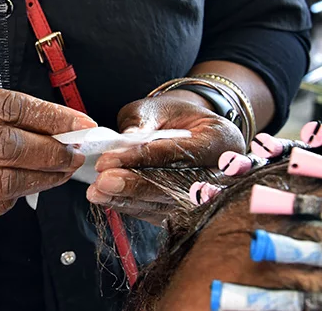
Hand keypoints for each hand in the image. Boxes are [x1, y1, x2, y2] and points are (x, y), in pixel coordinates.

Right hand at [0, 76, 94, 231]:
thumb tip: (54, 122)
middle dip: (51, 151)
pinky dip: (18, 195)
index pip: (4, 107)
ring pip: (4, 184)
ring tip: (61, 169)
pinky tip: (28, 184)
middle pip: (6, 148)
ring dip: (43, 177)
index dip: (48, 116)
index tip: (77, 122)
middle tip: (74, 150)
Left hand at [87, 92, 244, 225]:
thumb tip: (122, 143)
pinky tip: (108, 199)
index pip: (181, 153)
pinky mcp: (191, 211)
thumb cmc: (173, 115)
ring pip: (167, 205)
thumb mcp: (157, 108)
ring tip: (98, 192)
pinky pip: (160, 214)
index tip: (108, 160)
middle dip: (136, 184)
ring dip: (129, 200)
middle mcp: (223, 173)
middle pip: (177, 186)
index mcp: (222, 138)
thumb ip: (141, 123)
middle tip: (103, 181)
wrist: (188, 130)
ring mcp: (211, 195)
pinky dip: (132, 207)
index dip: (142, 158)